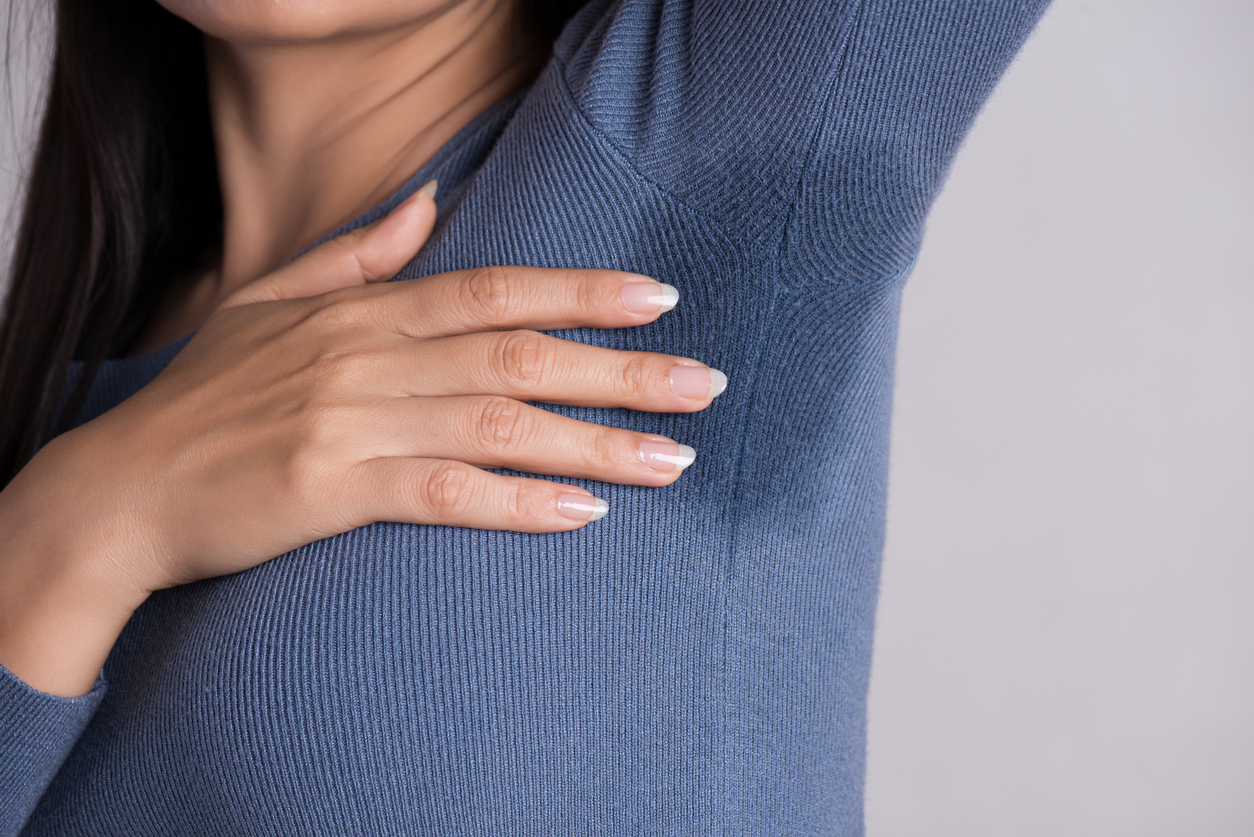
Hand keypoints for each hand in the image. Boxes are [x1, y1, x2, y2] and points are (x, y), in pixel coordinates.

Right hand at [0, 184, 724, 694]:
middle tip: (704, 383)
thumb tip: (428, 202)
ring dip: (594, 443)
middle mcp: (369, 359)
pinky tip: (582, 514)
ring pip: (499, 424)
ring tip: (673, 460)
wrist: (120, 488)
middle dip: (620, 370)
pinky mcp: (330, 491)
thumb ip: (359, 256)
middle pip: (519, 355)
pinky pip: (444, 495)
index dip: (582, 293)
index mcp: (365, 313)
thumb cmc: (203, 399)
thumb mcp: (270, 303)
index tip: (660, 299)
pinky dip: (517, 503)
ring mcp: (352, 424)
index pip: (496, 290)